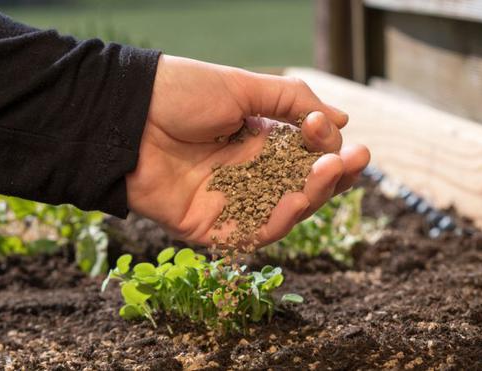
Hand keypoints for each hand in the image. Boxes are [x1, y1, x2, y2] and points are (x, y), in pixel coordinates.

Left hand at [126, 55, 369, 246]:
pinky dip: (278, 221)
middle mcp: (248, 174)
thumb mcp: (243, 87)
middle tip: (355, 159)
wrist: (126, 115)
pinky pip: (251, 234)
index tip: (331, 130)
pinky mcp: (209, 228)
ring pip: (284, 213)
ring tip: (330, 172)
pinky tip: (296, 199)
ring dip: (313, 195)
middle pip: (302, 187)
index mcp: (257, 141)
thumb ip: (294, 102)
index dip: (327, 148)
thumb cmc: (180, 94)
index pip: (306, 156)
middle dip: (333, 176)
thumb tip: (343, 119)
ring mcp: (230, 203)